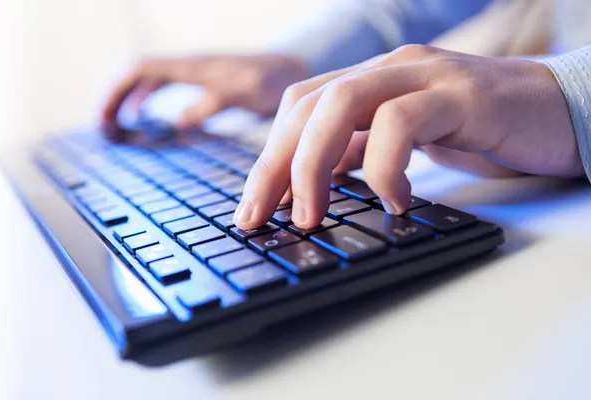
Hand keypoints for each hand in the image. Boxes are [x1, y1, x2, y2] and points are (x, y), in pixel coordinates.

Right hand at [100, 54, 308, 138]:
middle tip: (103, 126)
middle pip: (137, 74)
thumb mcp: (242, 93)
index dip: (117, 90)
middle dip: (116, 97)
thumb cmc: (270, 79)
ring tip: (116, 124)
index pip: (140, 69)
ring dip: (129, 99)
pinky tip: (151, 118)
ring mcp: (194, 73)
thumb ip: (211, 104)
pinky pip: (165, 87)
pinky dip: (150, 101)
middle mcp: (188, 66)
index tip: (105, 117)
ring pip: (149, 81)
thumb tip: (177, 120)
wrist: (292, 68)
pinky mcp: (203, 83)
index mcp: (191, 67)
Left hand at [233, 45, 582, 229]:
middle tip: (261, 219)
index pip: (300, 109)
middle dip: (275, 166)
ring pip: (343, 103)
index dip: (268, 156)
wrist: (559, 112)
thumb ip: (362, 150)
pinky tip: (396, 202)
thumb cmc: (481, 130)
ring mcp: (425, 76)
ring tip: (312, 215)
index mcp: (372, 80)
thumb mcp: (407, 142)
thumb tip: (313, 185)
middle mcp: (390, 69)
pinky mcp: (461, 95)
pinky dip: (386, 168)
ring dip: (314, 166)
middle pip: (308, 106)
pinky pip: (404, 122)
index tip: (253, 208)